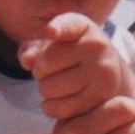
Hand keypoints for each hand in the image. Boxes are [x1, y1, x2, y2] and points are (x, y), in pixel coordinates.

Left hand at [19, 13, 134, 121]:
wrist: (108, 73)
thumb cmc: (71, 55)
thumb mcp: (54, 45)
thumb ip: (34, 49)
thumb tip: (26, 60)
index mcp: (84, 27)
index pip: (70, 25)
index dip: (59, 28)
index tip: (50, 32)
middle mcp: (98, 46)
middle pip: (45, 64)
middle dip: (38, 71)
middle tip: (49, 72)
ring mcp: (103, 72)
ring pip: (49, 89)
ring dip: (44, 90)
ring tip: (55, 85)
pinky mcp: (101, 98)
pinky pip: (60, 108)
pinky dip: (50, 107)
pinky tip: (56, 101)